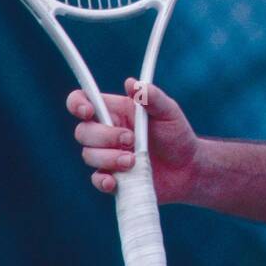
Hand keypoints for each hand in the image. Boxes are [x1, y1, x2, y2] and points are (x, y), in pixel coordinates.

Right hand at [67, 77, 199, 204]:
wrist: (187, 168)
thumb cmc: (177, 134)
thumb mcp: (168, 112)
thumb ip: (151, 97)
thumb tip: (131, 83)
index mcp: (117, 111)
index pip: (84, 100)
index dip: (78, 104)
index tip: (88, 112)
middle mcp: (107, 132)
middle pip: (83, 131)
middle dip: (104, 136)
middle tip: (131, 139)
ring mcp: (108, 156)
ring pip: (88, 155)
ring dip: (109, 158)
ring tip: (133, 161)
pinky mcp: (113, 178)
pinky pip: (96, 179)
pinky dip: (103, 180)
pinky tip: (115, 182)